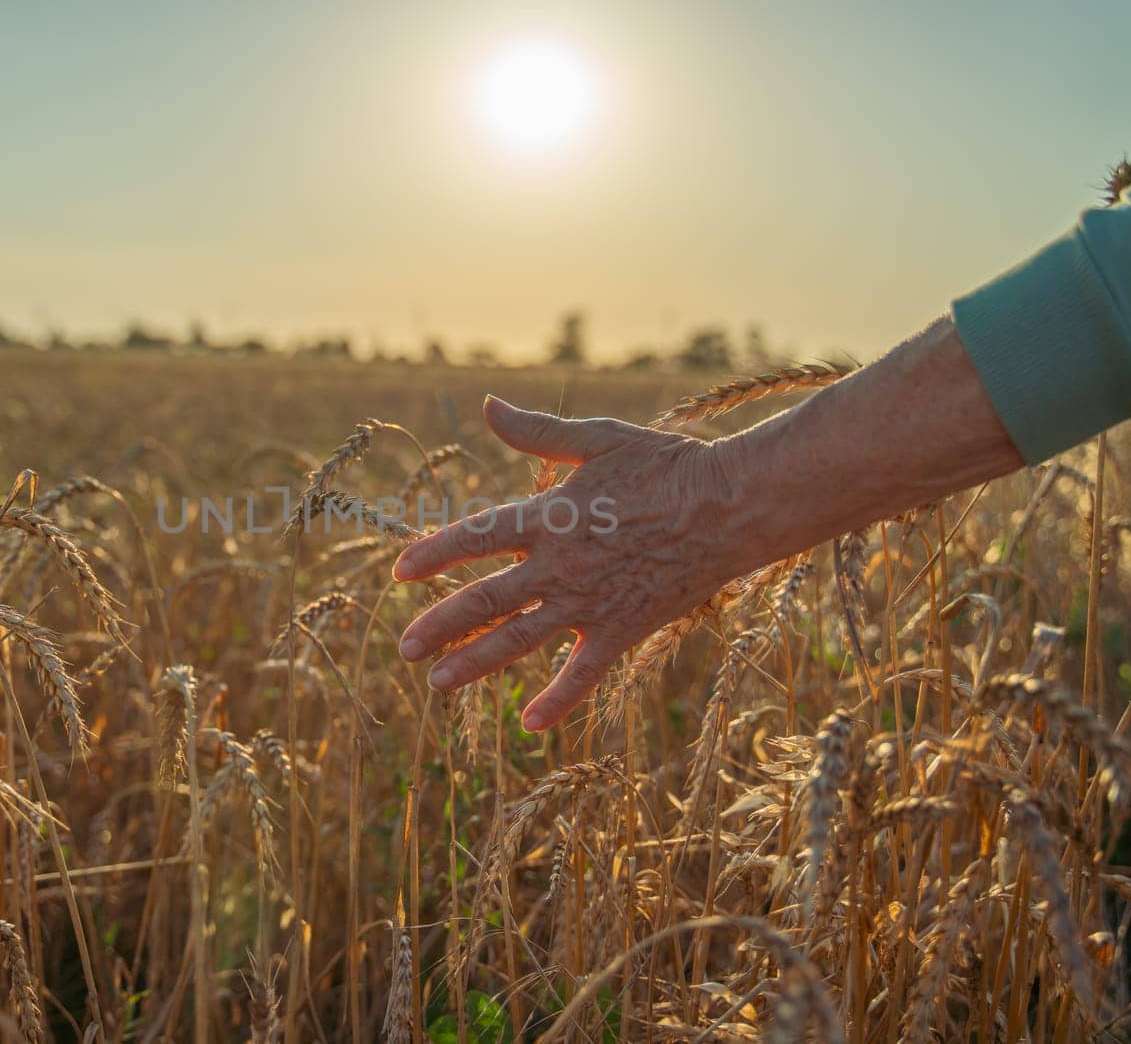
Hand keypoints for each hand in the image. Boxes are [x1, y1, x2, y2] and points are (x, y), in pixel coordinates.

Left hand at [394, 395, 754, 732]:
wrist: (730, 507)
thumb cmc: (666, 465)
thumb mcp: (598, 439)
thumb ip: (538, 433)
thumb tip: (488, 406)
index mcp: (550, 516)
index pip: (475, 537)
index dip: (434, 554)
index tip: (400, 571)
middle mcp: (560, 565)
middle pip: (486, 599)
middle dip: (440, 625)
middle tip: (405, 647)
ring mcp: (590, 602)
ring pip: (520, 639)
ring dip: (475, 663)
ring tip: (437, 684)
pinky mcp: (623, 629)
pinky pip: (584, 673)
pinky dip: (557, 700)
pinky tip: (529, 724)